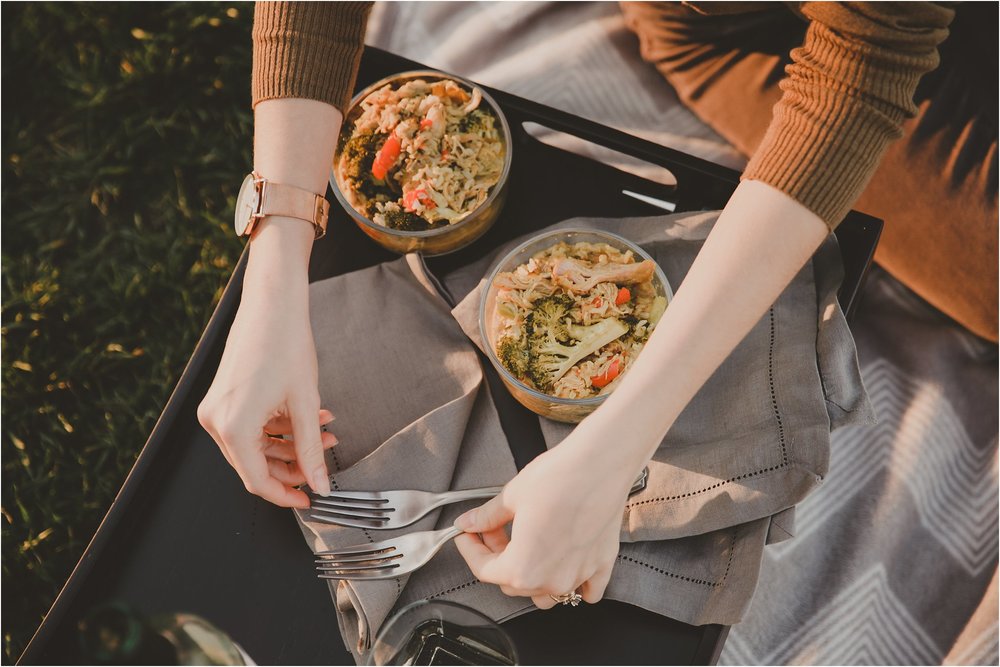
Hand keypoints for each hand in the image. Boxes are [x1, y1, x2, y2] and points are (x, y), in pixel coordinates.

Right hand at [198, 222, 333, 506]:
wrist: (272, 304)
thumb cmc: (287, 345)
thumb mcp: (306, 404)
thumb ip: (311, 450)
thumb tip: (320, 484)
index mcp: (233, 427)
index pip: (257, 481)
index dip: (286, 494)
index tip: (309, 499)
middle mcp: (215, 421)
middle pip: (255, 464)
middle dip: (292, 466)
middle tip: (321, 465)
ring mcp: (215, 408)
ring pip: (255, 446)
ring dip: (289, 444)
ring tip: (325, 433)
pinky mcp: (223, 397)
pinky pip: (250, 426)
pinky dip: (278, 427)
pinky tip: (309, 417)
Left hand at [453, 440, 635, 608]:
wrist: (600, 463)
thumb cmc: (558, 478)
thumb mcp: (511, 496)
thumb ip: (487, 517)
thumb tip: (469, 522)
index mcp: (522, 568)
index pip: (484, 570)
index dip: (470, 549)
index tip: (467, 535)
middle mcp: (552, 580)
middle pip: (514, 583)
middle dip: (498, 555)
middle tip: (494, 527)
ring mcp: (580, 576)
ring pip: (547, 592)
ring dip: (532, 574)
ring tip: (526, 542)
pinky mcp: (602, 565)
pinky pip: (586, 590)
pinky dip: (574, 583)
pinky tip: (564, 562)